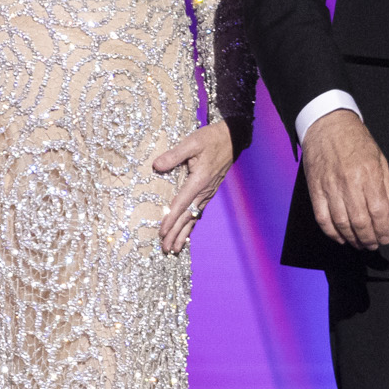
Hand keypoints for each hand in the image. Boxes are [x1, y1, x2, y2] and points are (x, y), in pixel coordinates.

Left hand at [150, 122, 240, 253]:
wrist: (231, 139)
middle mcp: (204, 191)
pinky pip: (198, 212)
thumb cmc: (210, 139)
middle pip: (188, 217)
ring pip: (194, 217)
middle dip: (176, 234)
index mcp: (199, 180)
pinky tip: (186, 232)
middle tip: (166, 249)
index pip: (182, 204)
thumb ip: (174, 155)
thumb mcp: (192, 142)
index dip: (171, 219)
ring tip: (175, 249)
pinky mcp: (208, 192)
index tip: (162, 232)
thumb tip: (156, 166)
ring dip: (183, 234)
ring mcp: (208, 193)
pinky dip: (191, 225)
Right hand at [299, 109, 388, 249]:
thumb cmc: (355, 140)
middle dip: (369, 239)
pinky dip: (331, 232)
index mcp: (369, 174)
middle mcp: (349, 182)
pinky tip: (340, 237)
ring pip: (341, 223)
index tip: (386, 238)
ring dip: (352, 239)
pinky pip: (322, 217)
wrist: (327, 124)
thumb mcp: (379, 159)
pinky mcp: (315, 189)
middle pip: (360, 221)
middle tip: (374, 244)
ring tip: (360, 244)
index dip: (384, 230)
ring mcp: (330, 186)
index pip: (379, 211)